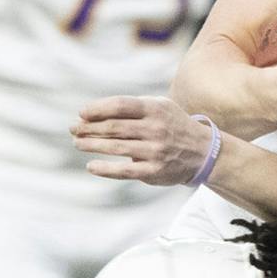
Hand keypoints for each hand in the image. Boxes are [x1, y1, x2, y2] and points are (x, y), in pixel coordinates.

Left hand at [72, 95, 215, 185]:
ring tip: (77, 143)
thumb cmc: (171, 126)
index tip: (81, 114)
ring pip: (115, 147)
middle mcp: (155, 129)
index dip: (97, 109)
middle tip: (73, 129)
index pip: (119, 106)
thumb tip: (92, 113)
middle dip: (89, 128)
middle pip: (114, 127)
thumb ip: (131, 107)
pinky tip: (91, 166)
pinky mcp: (154, 171)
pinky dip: (105, 169)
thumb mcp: (158, 107)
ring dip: (92, 145)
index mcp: (154, 109)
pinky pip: (124, 170)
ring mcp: (155, 151)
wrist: (203, 152)